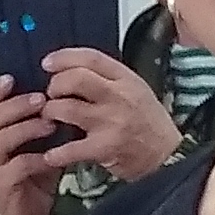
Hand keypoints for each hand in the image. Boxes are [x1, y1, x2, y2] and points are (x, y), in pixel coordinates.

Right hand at [0, 72, 92, 214]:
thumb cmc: (35, 174)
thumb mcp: (39, 142)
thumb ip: (41, 119)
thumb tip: (59, 91)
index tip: (12, 78)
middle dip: (16, 105)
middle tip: (41, 99)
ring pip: (1, 139)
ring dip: (27, 128)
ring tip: (50, 124)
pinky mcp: (1, 185)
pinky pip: (17, 166)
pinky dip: (36, 159)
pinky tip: (52, 156)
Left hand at [32, 45, 181, 182]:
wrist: (167, 157)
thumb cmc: (149, 123)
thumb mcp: (136, 89)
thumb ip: (109, 78)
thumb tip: (72, 68)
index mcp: (126, 79)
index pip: (90, 58)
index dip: (64, 58)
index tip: (47, 63)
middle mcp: (118, 97)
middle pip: (76, 78)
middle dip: (55, 84)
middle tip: (52, 95)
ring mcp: (111, 122)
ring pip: (67, 108)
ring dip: (51, 113)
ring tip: (51, 119)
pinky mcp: (105, 148)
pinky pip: (71, 148)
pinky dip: (56, 154)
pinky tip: (51, 155)